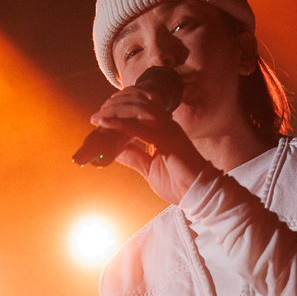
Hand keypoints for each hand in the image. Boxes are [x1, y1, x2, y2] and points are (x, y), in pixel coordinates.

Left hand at [90, 83, 212, 203]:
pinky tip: (105, 124)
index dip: (123, 101)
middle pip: (139, 101)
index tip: (104, 109)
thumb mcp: (149, 167)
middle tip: (97, 114)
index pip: (142, 104)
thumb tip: (115, 151)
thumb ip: (134, 156)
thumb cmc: (178, 182)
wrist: (198, 194)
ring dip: (115, 111)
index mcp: (163, 128)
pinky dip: (120, 124)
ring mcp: (168, 130)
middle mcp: (166, 124)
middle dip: (115, 104)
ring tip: (98, 117)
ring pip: (139, 109)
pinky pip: (140, 128)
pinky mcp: (168, 141)